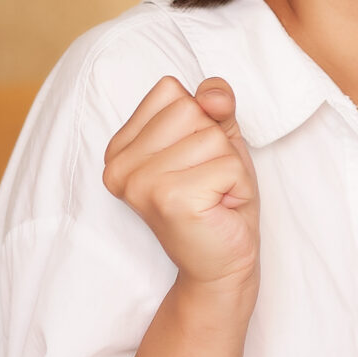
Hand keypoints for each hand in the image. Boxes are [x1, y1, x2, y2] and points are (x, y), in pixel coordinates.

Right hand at [102, 76, 259, 303]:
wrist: (220, 265)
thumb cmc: (218, 200)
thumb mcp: (216, 139)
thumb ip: (212, 103)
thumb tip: (213, 95)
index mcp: (120, 147)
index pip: (171, 91)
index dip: (200, 120)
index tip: (195, 161)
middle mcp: (119, 164)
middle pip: (190, 109)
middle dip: (216, 143)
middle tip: (209, 181)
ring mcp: (141, 182)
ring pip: (212, 136)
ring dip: (229, 166)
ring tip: (215, 195)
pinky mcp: (170, 198)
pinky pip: (227, 164)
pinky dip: (237, 184)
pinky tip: (220, 207)